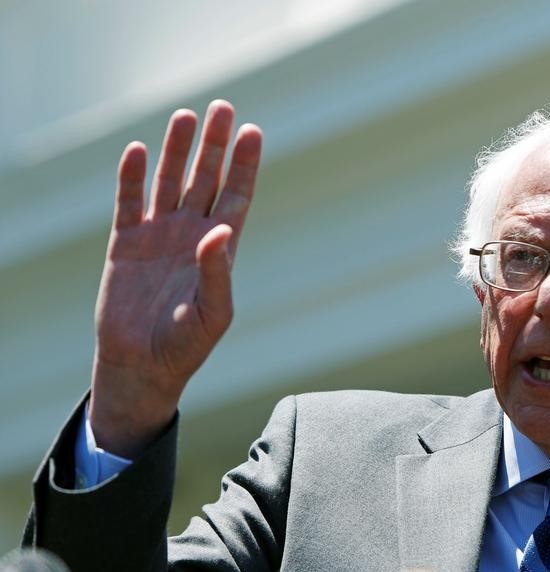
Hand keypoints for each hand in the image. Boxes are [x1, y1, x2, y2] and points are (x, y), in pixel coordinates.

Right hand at [88, 101, 261, 456]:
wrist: (142, 364)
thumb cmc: (187, 344)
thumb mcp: (213, 312)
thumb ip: (218, 271)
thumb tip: (221, 230)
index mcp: (219, 248)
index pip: (236, 196)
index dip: (244, 165)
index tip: (253, 132)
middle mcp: (191, 234)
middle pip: (205, 179)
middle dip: (214, 145)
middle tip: (223, 108)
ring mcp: (158, 236)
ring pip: (169, 182)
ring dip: (176, 150)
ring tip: (186, 116)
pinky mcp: (125, 244)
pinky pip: (128, 203)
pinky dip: (129, 177)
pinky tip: (135, 150)